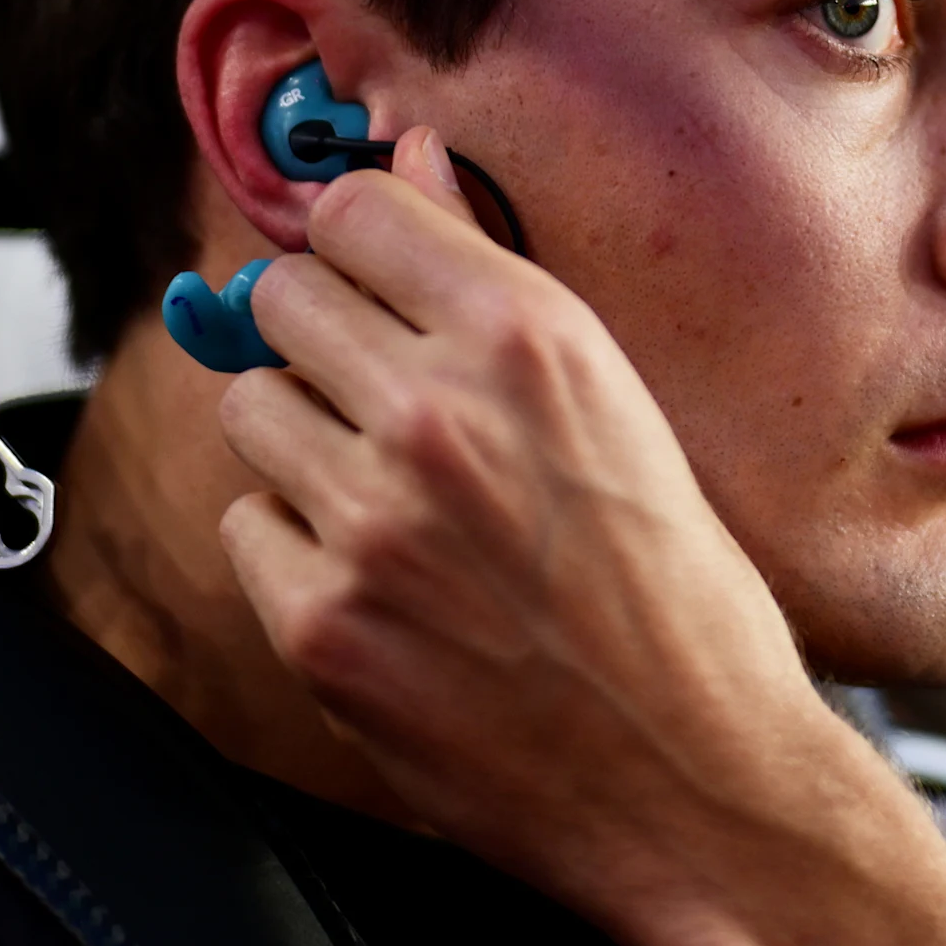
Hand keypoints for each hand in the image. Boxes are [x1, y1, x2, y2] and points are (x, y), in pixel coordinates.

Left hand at [214, 128, 945, 945]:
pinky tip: (387, 588)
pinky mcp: (320, 623)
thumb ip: (496, 276)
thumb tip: (412, 160)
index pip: (354, 210)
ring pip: (251, 408)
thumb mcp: (621, 406)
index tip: (368, 279)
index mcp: (531, 339)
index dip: (357, 244)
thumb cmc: (681, 603)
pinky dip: (299, 553)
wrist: (697, 784)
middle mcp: (442, 413)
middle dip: (322, 339)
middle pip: (280, 297)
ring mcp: (369, 521)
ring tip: (397, 505)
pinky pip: (248, 527)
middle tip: (384, 404)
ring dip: (305, 445)